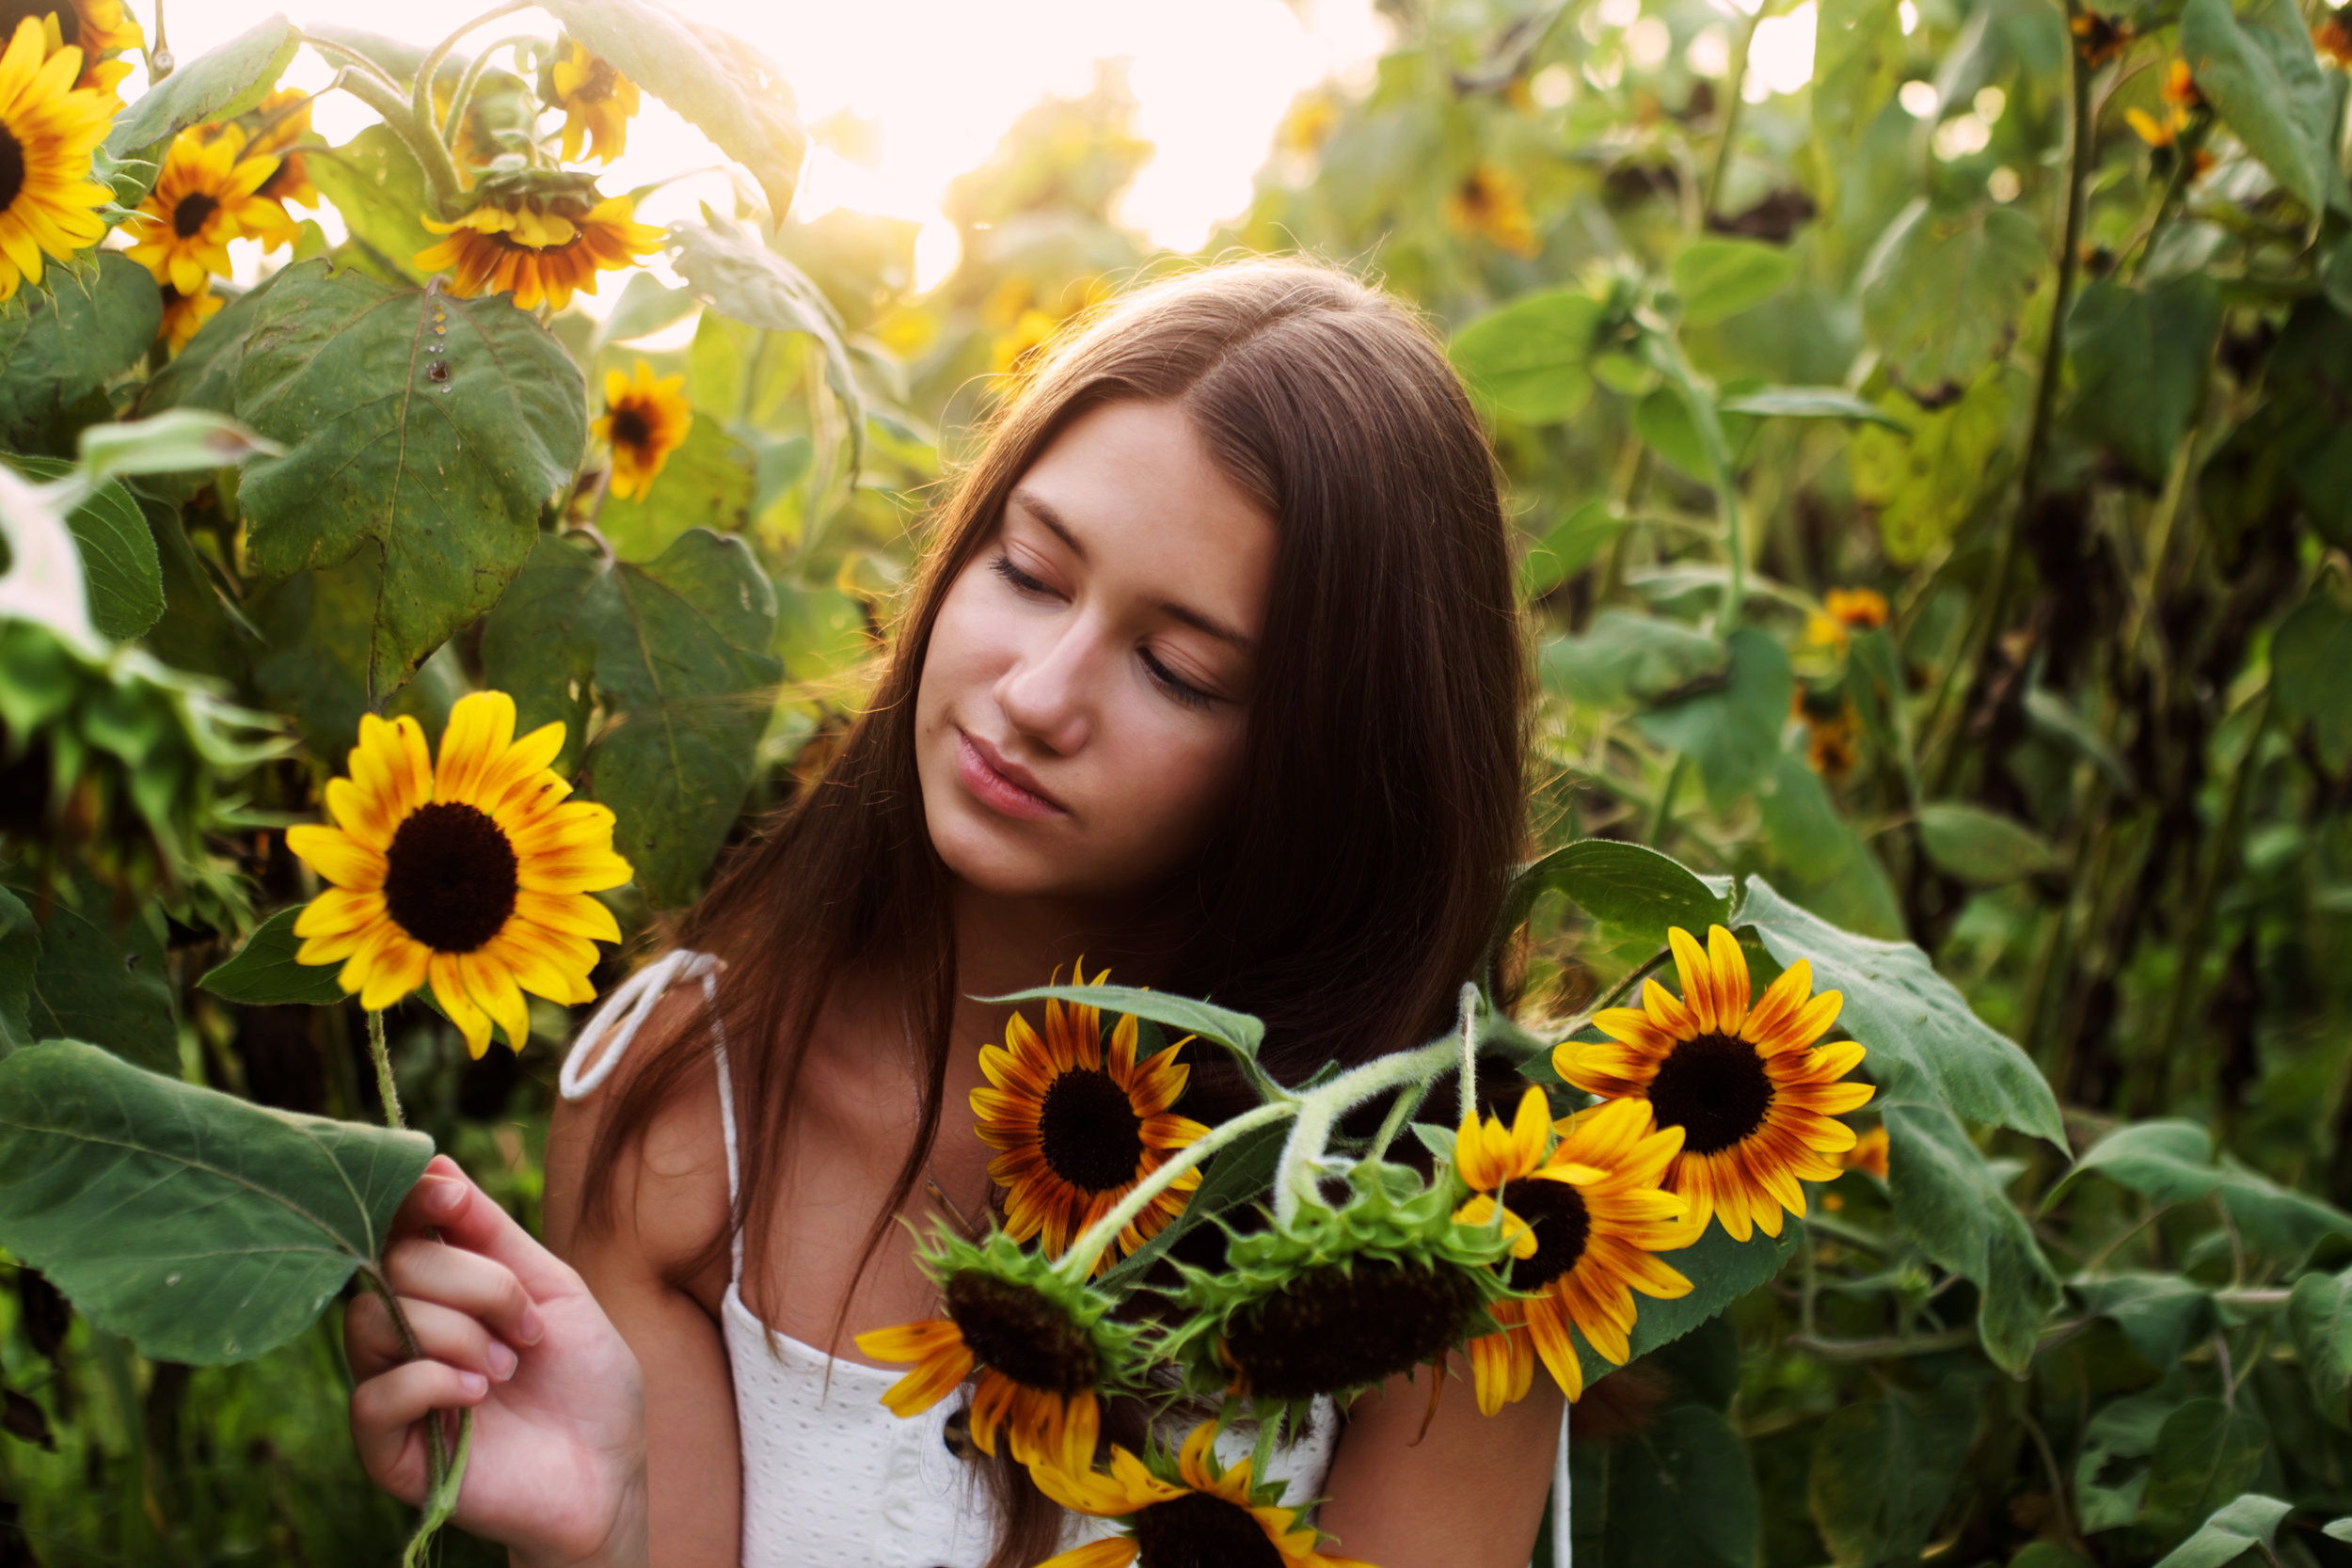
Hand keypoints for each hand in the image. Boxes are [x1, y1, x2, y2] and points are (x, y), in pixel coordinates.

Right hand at [347, 1155, 649, 1567]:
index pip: (396, 1227)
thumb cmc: (586, 1381)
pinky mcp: (388, 1450)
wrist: (609, 1472)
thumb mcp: (553, 1289)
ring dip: (458, 1333)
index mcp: (441, 1289)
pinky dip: (431, 1381)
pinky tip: (477, 1396)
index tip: (449, 1195)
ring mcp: (391, 1388)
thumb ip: (492, 1234)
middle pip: (393, 1264)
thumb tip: (436, 1163)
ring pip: (374, 1321)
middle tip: (527, 1329)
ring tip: (508, 1368)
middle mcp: (404, 1331)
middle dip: (475, 1284)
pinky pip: (374, 1395)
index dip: (412, 1200)